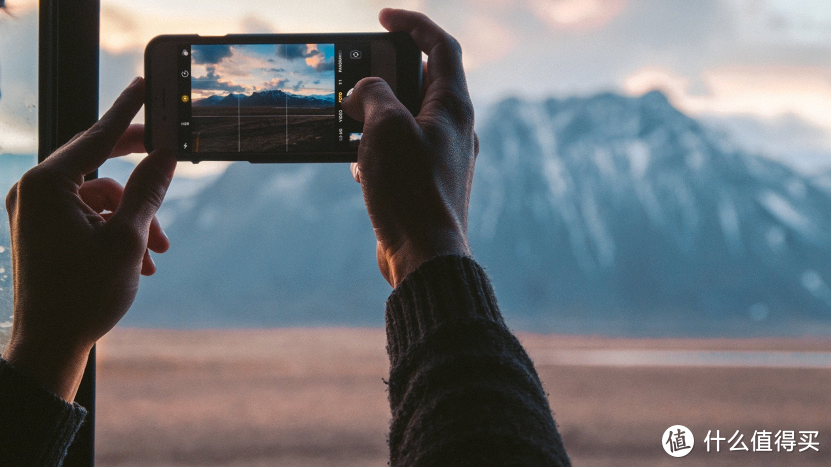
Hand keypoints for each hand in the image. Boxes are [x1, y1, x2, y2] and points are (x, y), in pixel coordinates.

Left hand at [2, 78, 175, 401]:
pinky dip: (118, 233)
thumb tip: (166, 154)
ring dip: (135, 220)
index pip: (96, 136)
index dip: (127, 112)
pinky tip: (141, 263)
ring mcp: (37, 212)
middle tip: (170, 162)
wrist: (49, 344)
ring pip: (101, 197)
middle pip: (99, 165)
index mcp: (47, 185)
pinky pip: (89, 216)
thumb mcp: (128, 238)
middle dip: (141, 182)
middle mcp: (35, 192)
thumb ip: (149, 190)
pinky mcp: (44, 230)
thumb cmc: (83, 294)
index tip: (145, 86)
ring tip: (157, 254)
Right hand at [343, 9, 477, 286]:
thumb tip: (364, 93)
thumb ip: (373, 95)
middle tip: (357, 77)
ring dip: (377, 116)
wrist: (425, 256)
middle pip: (422, 82)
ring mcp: (442, 158)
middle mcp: (454, 129)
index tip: (382, 18)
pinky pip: (401, 153)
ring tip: (351, 123)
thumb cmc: (411, 190)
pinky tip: (359, 166)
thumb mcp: (385, 128)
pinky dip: (378, 150)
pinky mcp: (426, 184)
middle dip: (386, 76)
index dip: (413, 24)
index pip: (440, 47)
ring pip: (407, 120)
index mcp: (454, 107)